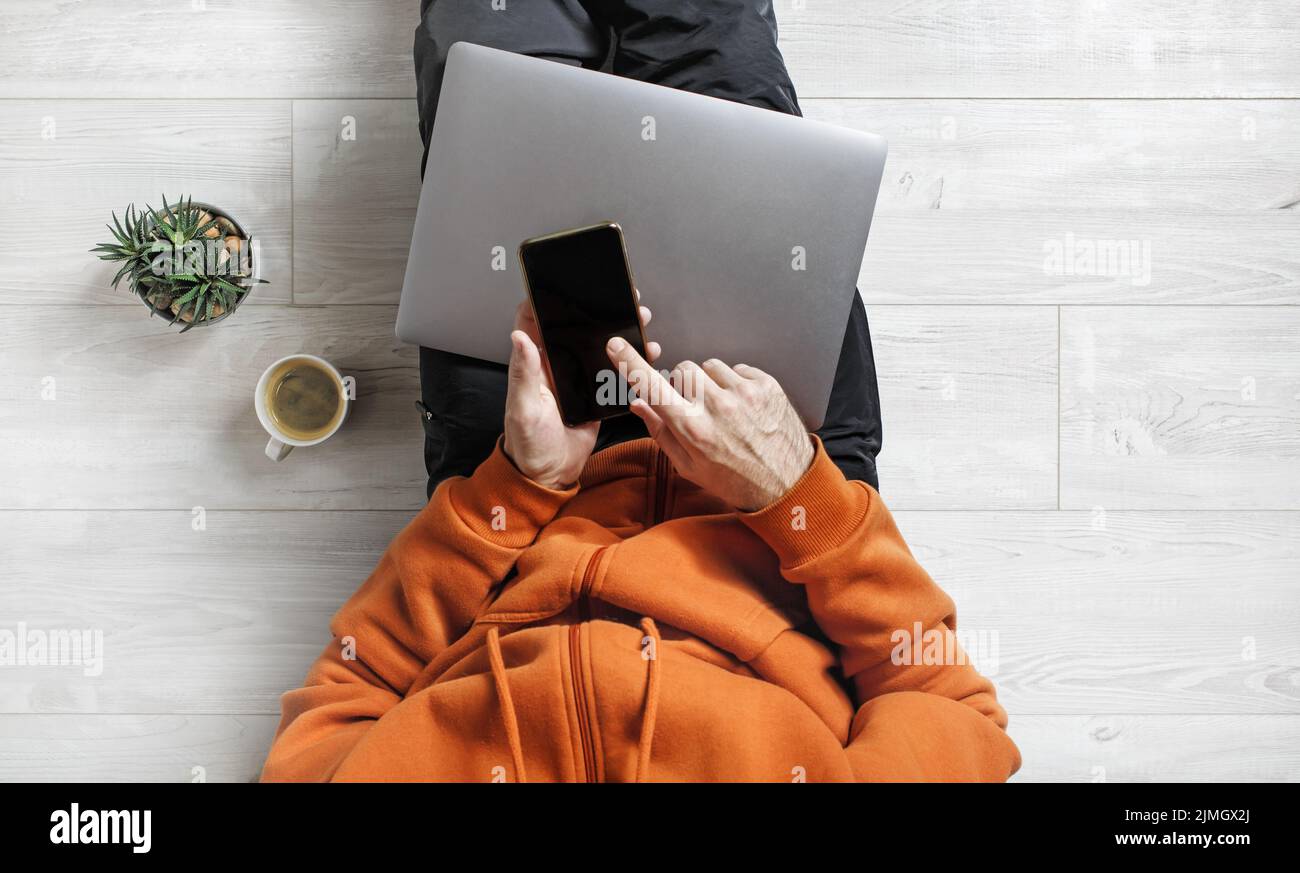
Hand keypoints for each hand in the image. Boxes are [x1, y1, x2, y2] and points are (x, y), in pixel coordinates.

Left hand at [503, 299, 659, 488]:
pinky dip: (630, 361)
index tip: (562, 281)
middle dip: (595, 308)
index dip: (543, 299)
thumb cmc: (528, 444)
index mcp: (535, 364)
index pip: (532, 320)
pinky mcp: (596, 394)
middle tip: (619, 295)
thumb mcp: (522, 409)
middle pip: (574, 327)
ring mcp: (577, 379)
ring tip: (640, 319)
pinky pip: (614, 372)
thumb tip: (519, 336)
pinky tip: (646, 354)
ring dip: (619, 331)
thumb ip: (522, 373)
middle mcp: (556, 366)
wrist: (549, 475)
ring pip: (598, 345)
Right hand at [605, 338, 813, 510]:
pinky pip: (737, 368)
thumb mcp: (689, 466)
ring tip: (724, 410)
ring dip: (710, 383)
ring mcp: (743, 393)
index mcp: (692, 428)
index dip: (630, 362)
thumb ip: (661, 431)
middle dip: (684, 385)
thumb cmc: (735, 480)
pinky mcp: (766, 385)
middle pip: (682, 369)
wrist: (788, 484)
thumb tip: (638, 404)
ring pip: (709, 366)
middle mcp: (717, 406)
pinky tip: (743, 408)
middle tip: (697, 409)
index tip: (616, 346)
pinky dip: (735, 383)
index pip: (651, 386)